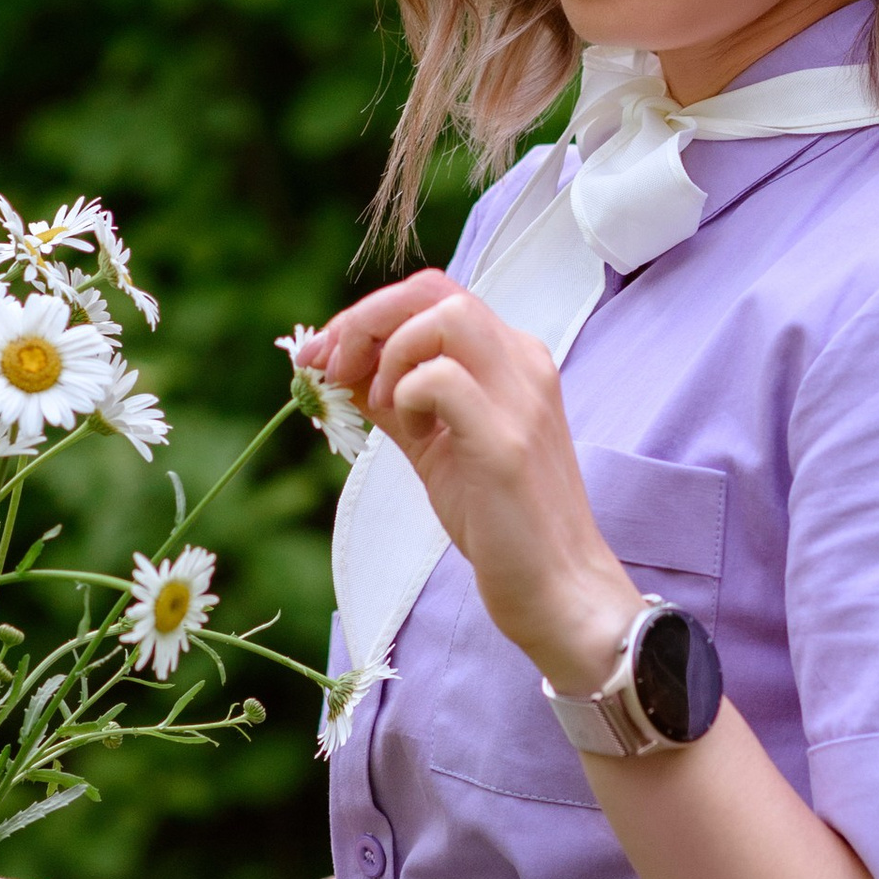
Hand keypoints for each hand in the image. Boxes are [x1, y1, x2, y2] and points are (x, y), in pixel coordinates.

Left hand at [311, 272, 639, 690]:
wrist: (557, 588)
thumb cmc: (502, 522)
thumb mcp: (438, 446)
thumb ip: (398, 401)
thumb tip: (340, 369)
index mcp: (513, 359)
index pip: (433, 296)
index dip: (367, 315)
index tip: (322, 356)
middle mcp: (524, 364)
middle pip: (433, 290)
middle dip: (364, 320)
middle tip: (331, 368)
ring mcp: (521, 398)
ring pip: (443, 316)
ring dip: (389, 353)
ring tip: (383, 407)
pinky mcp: (506, 441)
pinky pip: (441, 378)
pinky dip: (406, 394)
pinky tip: (411, 433)